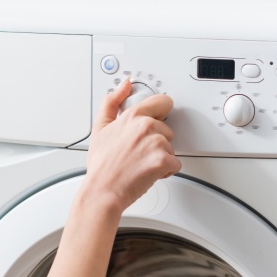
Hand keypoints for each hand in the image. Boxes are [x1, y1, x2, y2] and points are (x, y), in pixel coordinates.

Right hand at [82, 77, 181, 213]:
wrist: (102, 190)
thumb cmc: (102, 164)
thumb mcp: (100, 127)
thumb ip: (112, 101)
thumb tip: (125, 85)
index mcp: (133, 115)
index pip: (162, 102)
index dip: (160, 113)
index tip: (155, 121)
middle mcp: (146, 126)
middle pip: (167, 129)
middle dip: (157, 141)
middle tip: (139, 151)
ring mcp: (156, 143)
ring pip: (171, 147)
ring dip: (161, 157)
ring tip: (141, 163)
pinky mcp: (163, 161)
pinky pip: (175, 164)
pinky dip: (166, 171)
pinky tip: (149, 172)